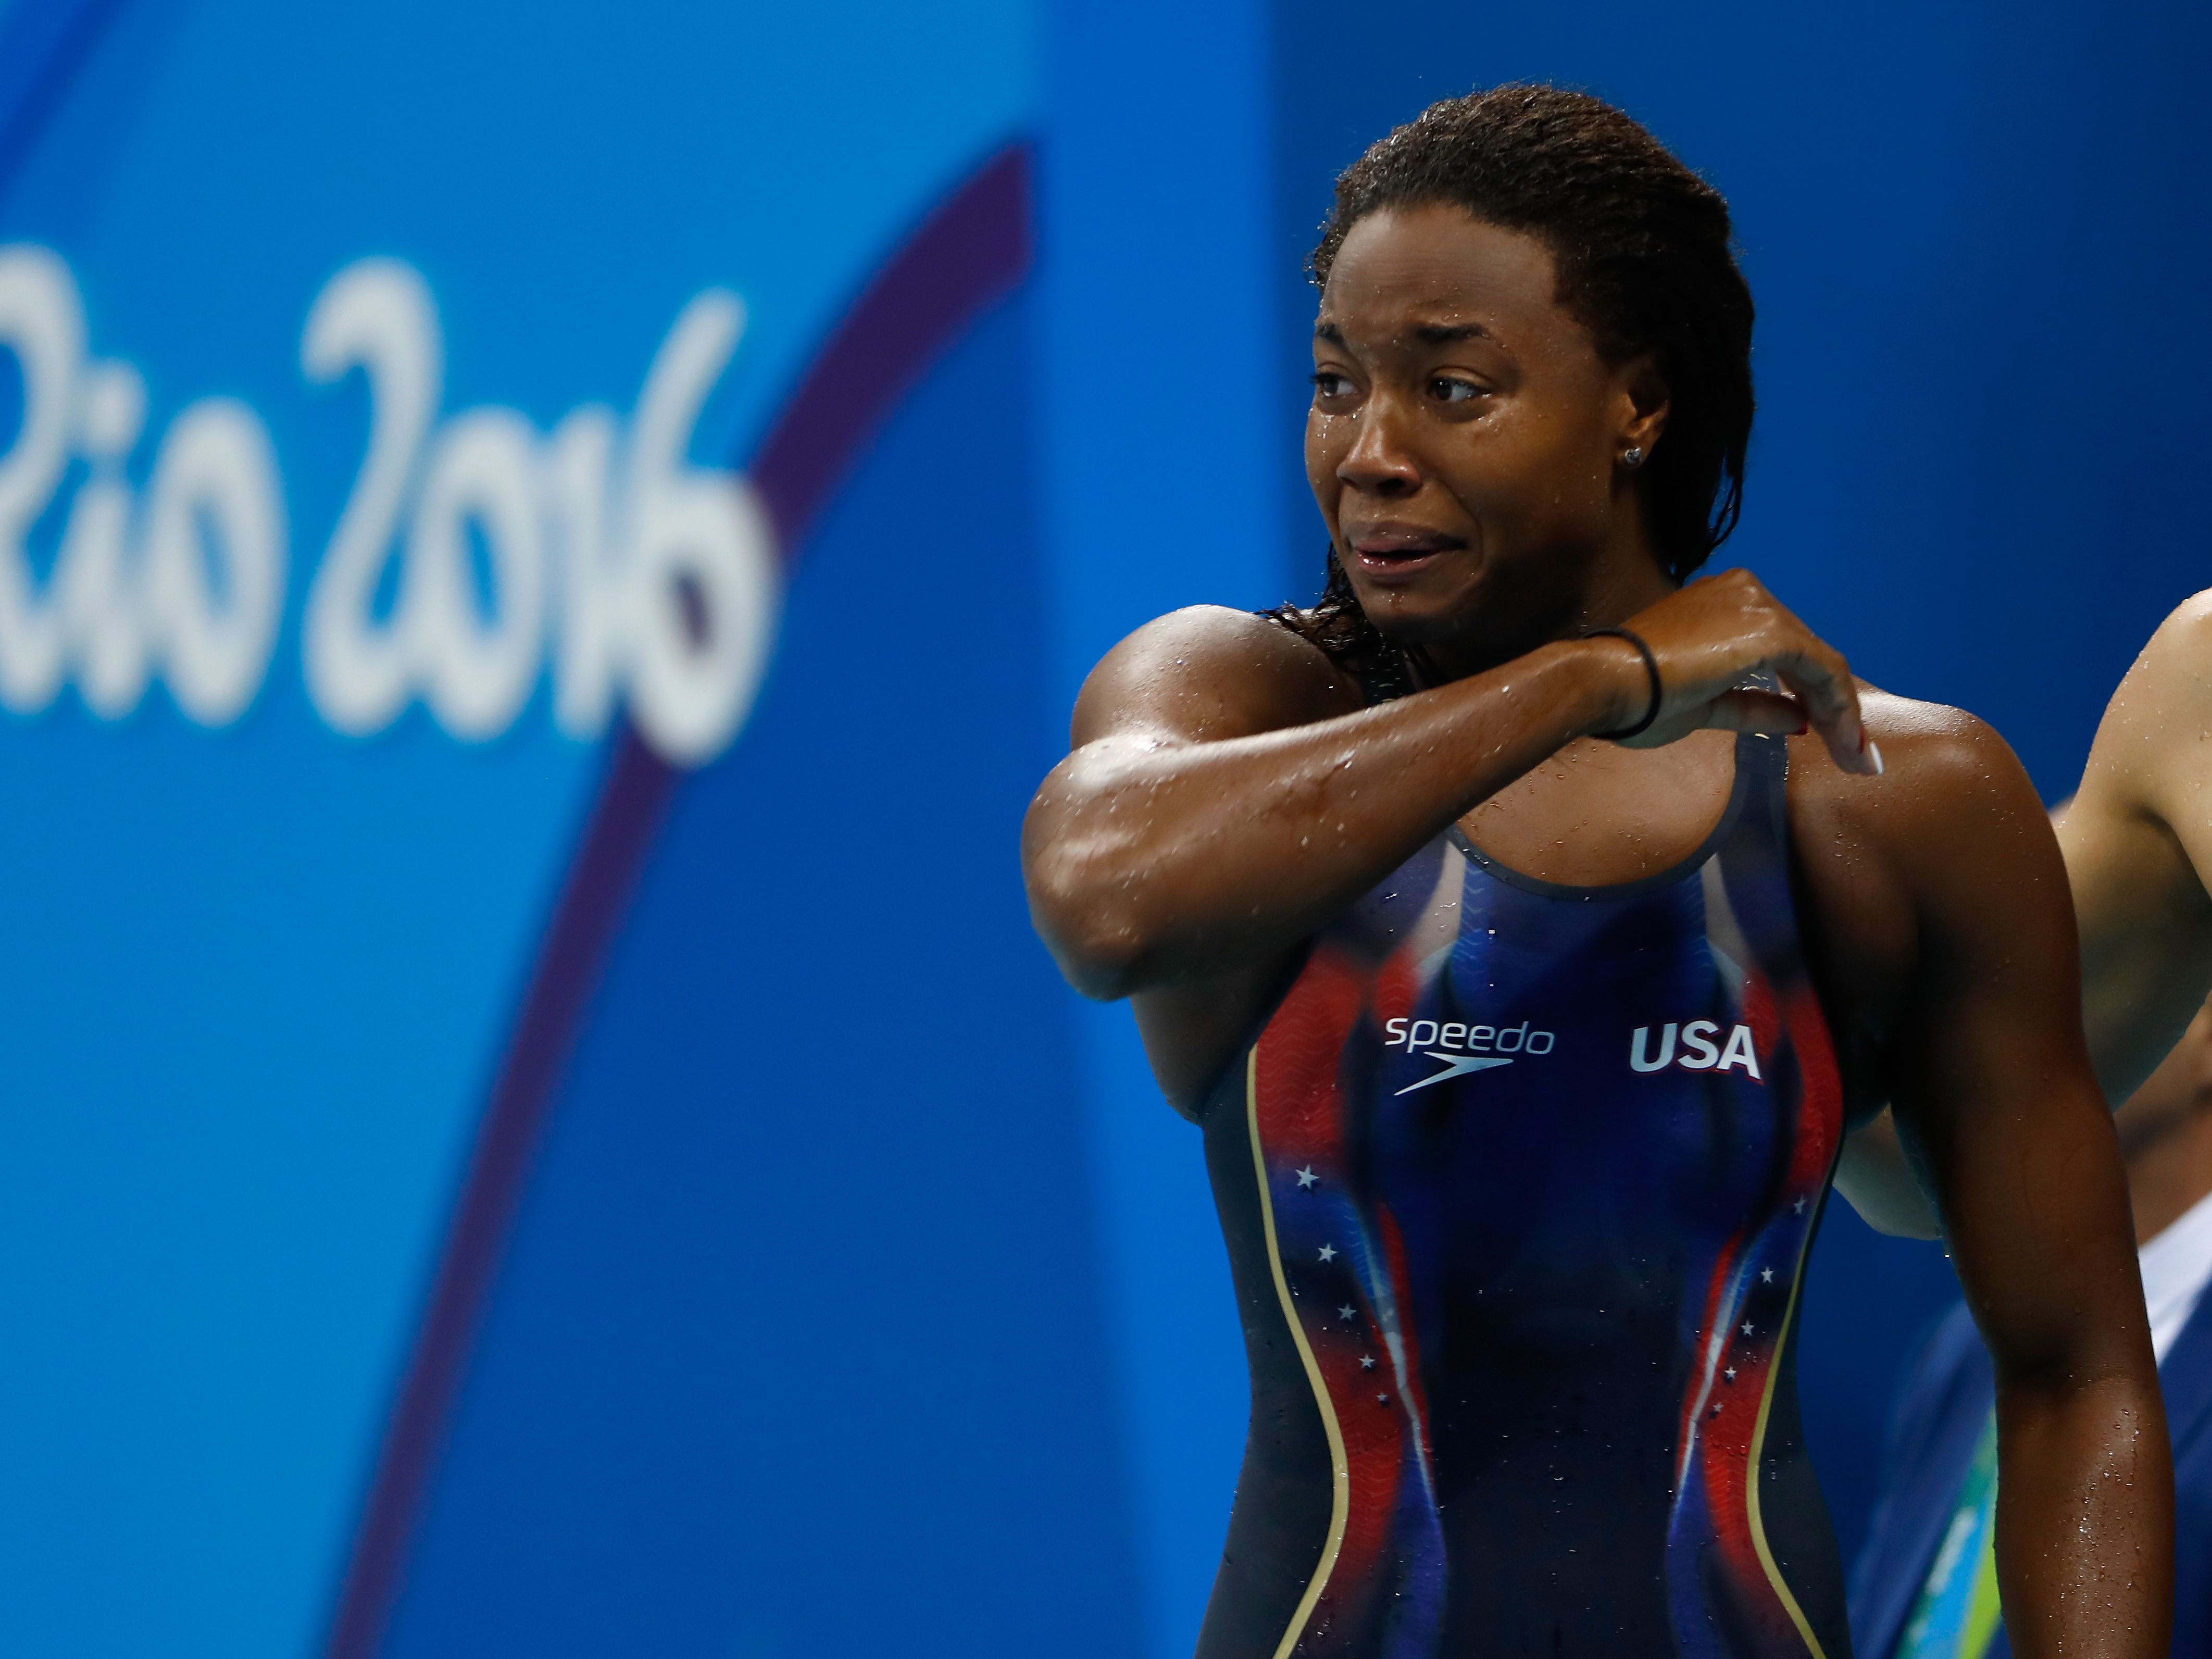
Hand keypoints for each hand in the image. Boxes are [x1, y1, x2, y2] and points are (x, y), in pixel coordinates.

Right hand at [1594, 569, 1878, 776]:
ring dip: (1842, 712)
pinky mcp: (1770, 631)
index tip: (1831, 739)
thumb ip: (1754, 707)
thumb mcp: (1706, 706)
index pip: (1782, 650)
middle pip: (1806, 654)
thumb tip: (1799, 719)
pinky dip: (1839, 706)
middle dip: (1833, 706)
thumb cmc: (1636, 696)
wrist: (1605, 682)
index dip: (1810, 694)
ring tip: (1855, 757)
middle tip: (1853, 755)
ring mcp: (1758, 607)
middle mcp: (1745, 592)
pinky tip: (1846, 740)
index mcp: (1723, 603)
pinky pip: (1821, 669)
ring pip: (1819, 662)